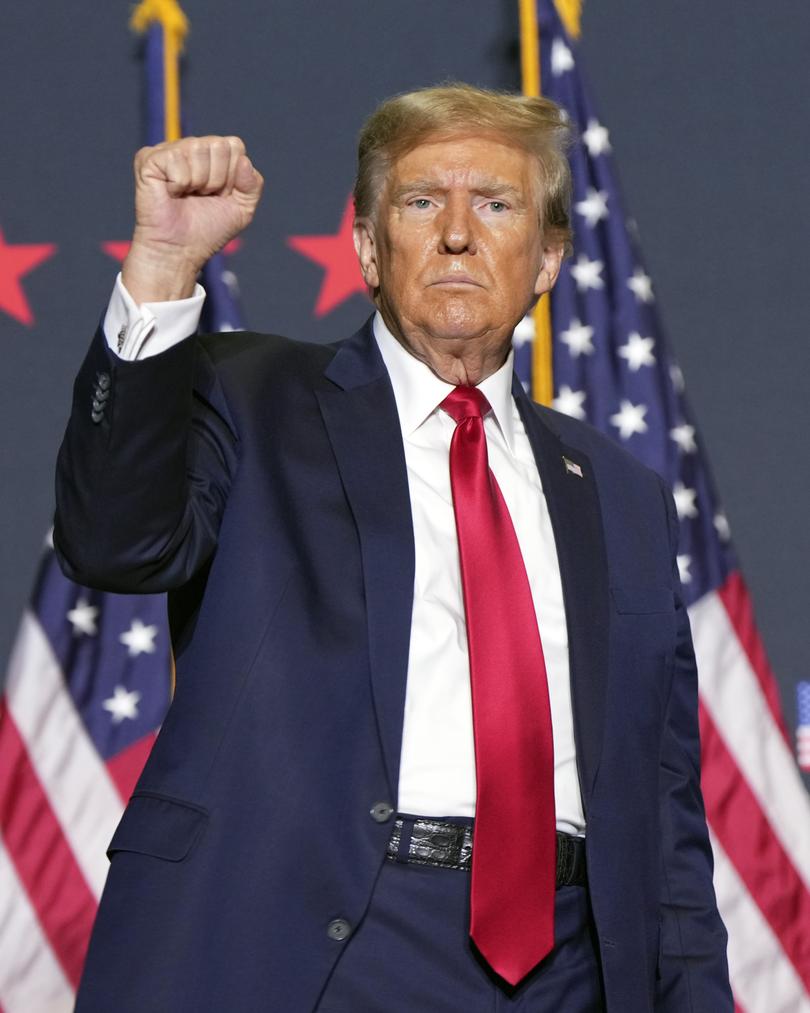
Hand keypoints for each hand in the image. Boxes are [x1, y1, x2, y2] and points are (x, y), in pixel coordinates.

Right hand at [121, 135, 263, 302]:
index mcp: (212, 154)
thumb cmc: (208, 230)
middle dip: (216, 178)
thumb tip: (243, 161)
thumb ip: (253, 184)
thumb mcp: (242, 210)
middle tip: (202, 196)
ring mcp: (169, 150)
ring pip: (197, 149)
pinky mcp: (148, 158)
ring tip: (187, 196)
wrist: (180, 251)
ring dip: (198, 181)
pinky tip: (171, 193)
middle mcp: (191, 147)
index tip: (220, 195)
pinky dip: (179, 183)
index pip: (234, 145)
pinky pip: (176, 159)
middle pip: (218, 145)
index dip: (232, 176)